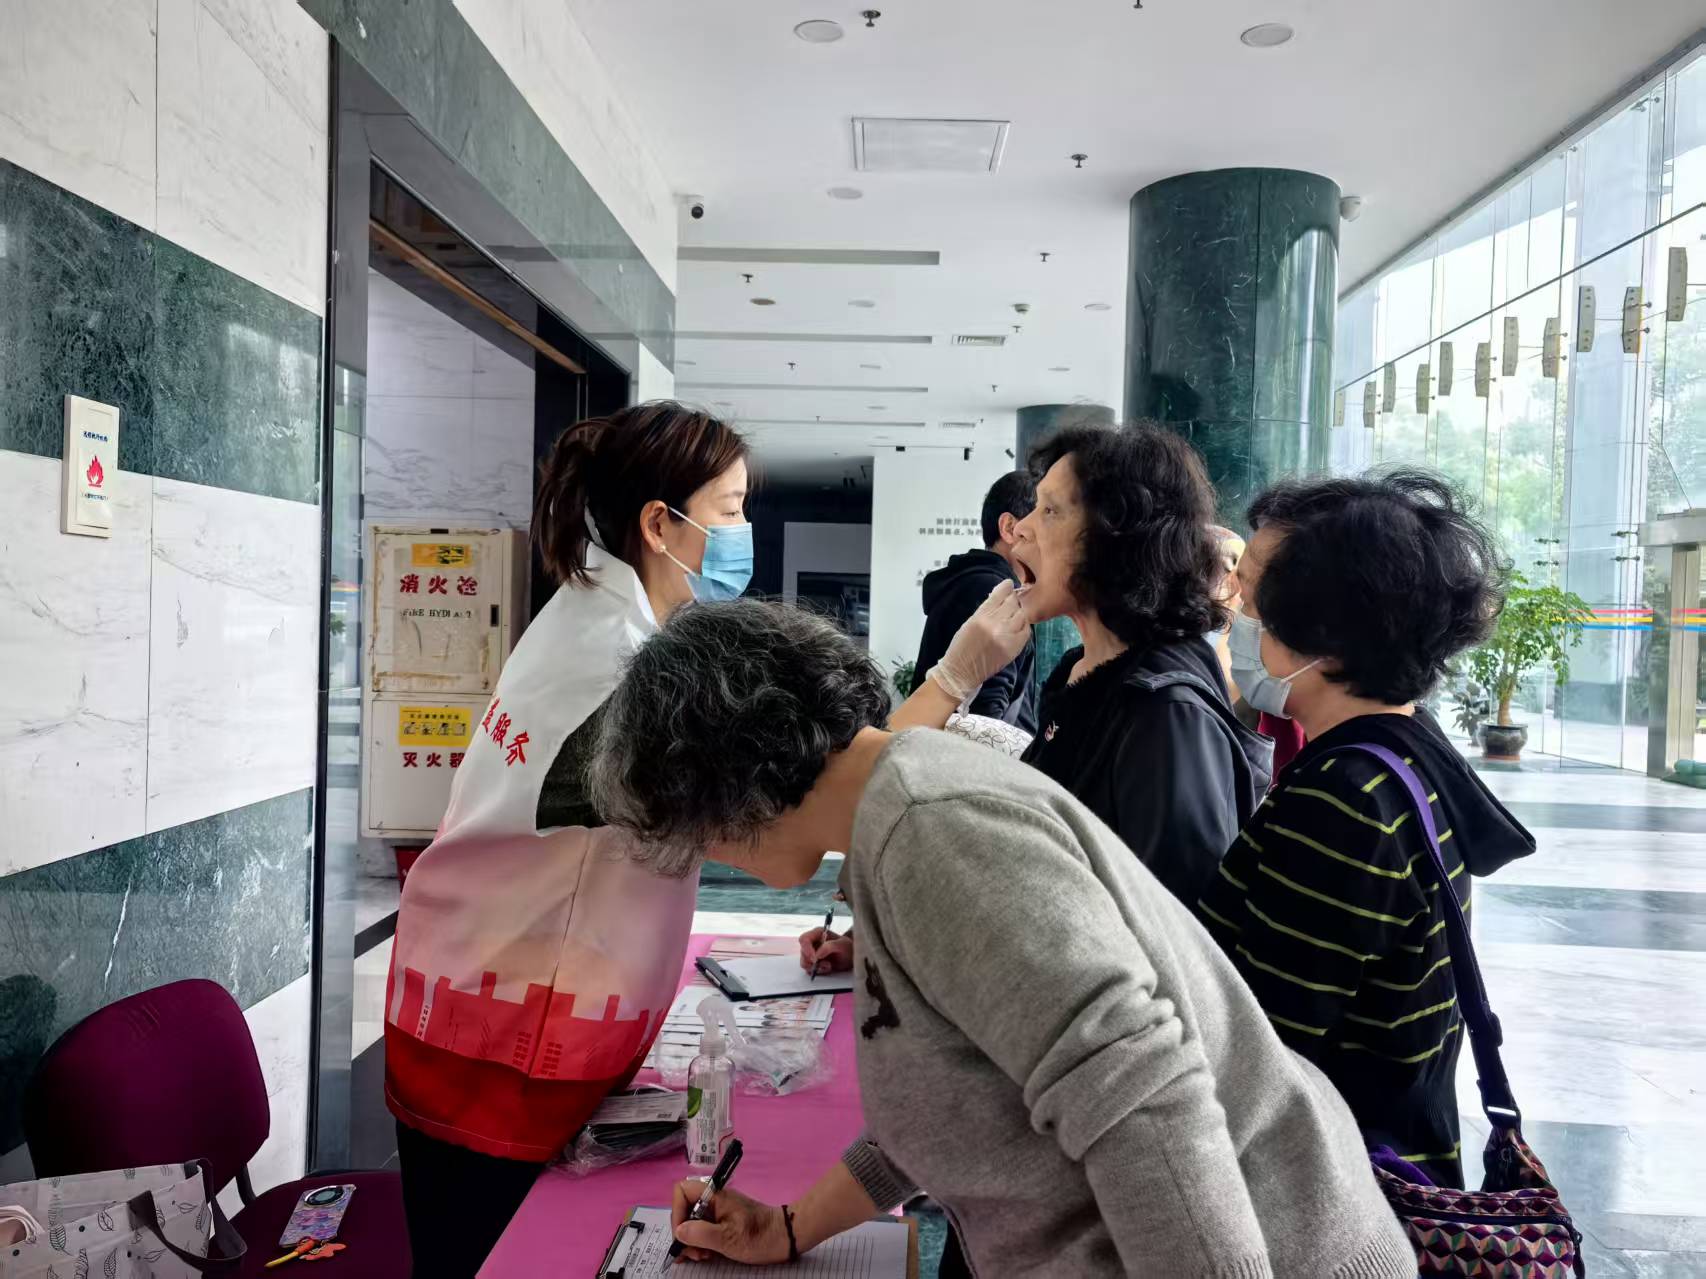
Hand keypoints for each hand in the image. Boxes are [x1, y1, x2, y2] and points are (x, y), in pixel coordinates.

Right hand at [670, 1179, 790, 1264]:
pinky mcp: (725, 1222)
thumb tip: (679, 1231)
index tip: (683, 1235)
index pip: (682, 1191)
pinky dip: (701, 1242)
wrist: (786, 1238)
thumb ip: (700, 1233)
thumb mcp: (727, 1239)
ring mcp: (720, 1211)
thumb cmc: (759, 1236)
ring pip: (694, 1221)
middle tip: (693, 1253)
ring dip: (692, 1240)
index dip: (677, 1212)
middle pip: (686, 1208)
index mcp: (715, 1196)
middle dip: (684, 1232)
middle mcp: (715, 1200)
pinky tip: (707, 1254)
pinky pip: (705, 1228)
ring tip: (702, 1256)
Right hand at [797, 928, 853, 973]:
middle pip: (803, 953)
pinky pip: (809, 969)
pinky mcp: (813, 962)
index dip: (807, 949)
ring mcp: (812, 952)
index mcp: (818, 933)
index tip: (815, 959)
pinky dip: (818, 971)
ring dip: (816, 967)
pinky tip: (827, 968)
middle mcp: (813, 942)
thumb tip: (817, 954)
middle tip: (826, 964)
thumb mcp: (842, 945)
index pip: (804, 939)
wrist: (852, 957)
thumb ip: (829, 947)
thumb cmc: (848, 948)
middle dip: (813, 961)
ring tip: (829, 966)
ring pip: (804, 962)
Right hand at [929, 580, 1031, 702]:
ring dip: (1019, 613)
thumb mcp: (969, 623)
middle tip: (1011, 601)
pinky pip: (1026, 631)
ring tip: (1013, 615)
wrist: (961, 672)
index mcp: (980, 617)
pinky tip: (1017, 627)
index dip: (1006, 587)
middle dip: (1013, 600)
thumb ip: (985, 610)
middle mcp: (994, 625)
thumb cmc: (961, 647)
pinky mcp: (1013, 649)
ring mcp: (1006, 638)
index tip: (1008, 584)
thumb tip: (1000, 597)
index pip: (999, 595)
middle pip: (1012, 603)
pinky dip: (1023, 627)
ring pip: (1021, 616)